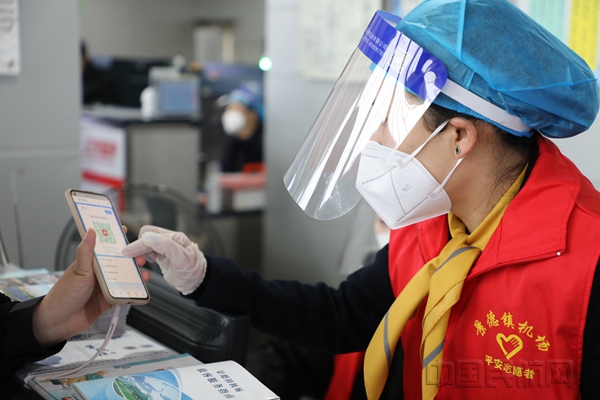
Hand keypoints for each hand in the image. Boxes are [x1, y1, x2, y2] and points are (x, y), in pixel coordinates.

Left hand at [32, 228, 148, 346]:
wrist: (59, 322)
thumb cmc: (64, 295)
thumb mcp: (78, 270)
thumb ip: (86, 252)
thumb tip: (90, 232)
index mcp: (90, 264)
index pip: (104, 247)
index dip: (115, 240)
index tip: (126, 231)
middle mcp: (97, 274)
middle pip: (118, 263)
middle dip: (132, 259)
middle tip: (142, 256)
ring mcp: (103, 288)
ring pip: (123, 279)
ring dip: (135, 276)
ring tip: (144, 274)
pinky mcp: (107, 301)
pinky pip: (123, 295)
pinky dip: (132, 293)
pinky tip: (140, 290)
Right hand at [122, 226, 205, 294]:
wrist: (196, 282)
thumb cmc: (192, 271)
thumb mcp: (182, 259)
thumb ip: (166, 246)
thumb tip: (147, 237)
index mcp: (174, 237)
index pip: (151, 235)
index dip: (138, 244)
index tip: (127, 253)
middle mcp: (169, 240)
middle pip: (145, 237)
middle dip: (137, 247)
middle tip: (134, 260)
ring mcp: (164, 247)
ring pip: (144, 243)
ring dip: (139, 252)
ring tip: (141, 263)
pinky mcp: (160, 255)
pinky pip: (146, 251)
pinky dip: (142, 257)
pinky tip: (146, 264)